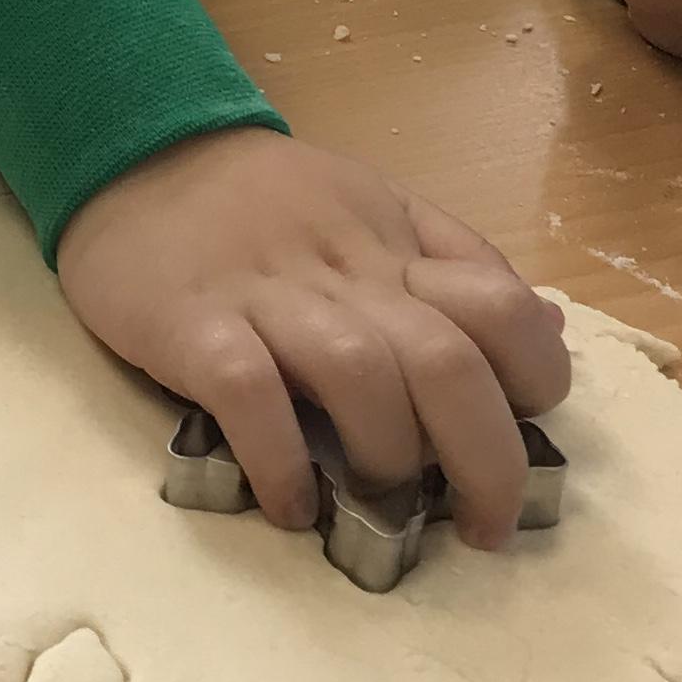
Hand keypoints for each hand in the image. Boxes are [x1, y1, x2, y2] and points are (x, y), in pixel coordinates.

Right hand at [54, 129, 569, 546]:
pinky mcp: (192, 325)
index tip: (523, 428)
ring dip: (388, 456)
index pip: (501, 305)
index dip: (533, 376)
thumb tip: (545, 333)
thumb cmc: (265, 200)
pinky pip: (248, 395)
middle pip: (445, 361)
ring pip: (361, 375)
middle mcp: (346, 269)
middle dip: (485, 459)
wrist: (136, 155)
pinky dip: (281, 460)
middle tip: (483, 527)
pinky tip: (291, 505)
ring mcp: (267, 295)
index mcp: (397, 242)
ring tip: (380, 505)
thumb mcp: (375, 209)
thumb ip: (455, 268)